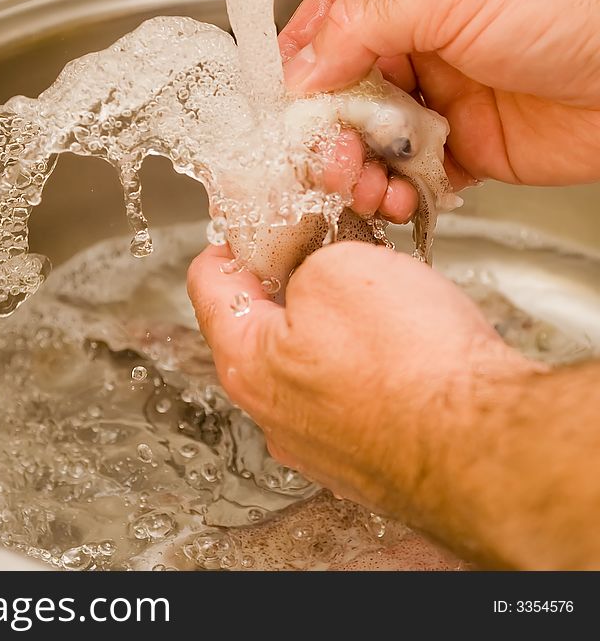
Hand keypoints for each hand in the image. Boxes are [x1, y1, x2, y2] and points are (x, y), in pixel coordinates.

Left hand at [187, 241, 538, 516]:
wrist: (483, 446)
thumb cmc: (412, 363)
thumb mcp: (339, 270)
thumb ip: (303, 262)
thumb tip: (307, 271)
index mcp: (246, 362)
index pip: (208, 286)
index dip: (230, 244)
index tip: (252, 229)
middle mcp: (271, 414)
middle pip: (258, 330)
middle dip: (288, 287)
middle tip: (324, 258)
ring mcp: (315, 445)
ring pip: (306, 368)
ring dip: (330, 332)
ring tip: (374, 307)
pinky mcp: (359, 463)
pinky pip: (347, 401)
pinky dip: (363, 372)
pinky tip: (398, 356)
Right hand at [280, 0, 599, 186]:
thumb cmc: (569, 6)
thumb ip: (361, 24)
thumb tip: (300, 69)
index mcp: (402, 2)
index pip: (322, 36)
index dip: (294, 76)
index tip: (280, 114)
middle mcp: (413, 50)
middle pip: (337, 102)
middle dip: (323, 138)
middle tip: (328, 161)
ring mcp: (435, 102)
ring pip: (367, 146)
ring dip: (355, 174)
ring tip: (362, 186)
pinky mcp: (461, 150)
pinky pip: (409, 179)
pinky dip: (395, 195)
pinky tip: (397, 198)